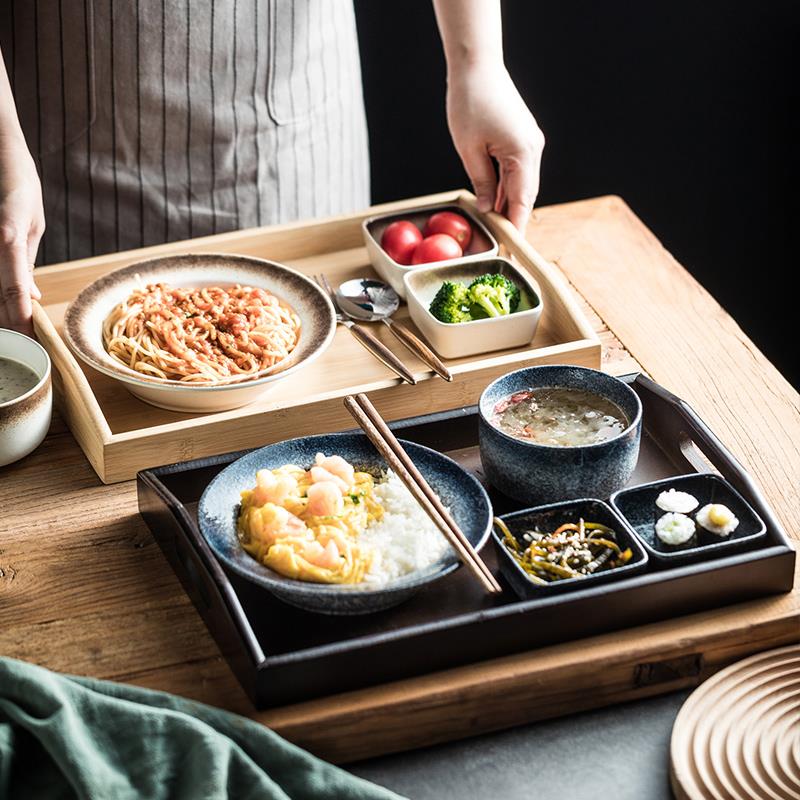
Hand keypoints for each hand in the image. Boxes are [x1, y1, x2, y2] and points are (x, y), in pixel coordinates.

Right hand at [0, 138, 43, 333]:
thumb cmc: (17, 183)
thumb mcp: (31, 224)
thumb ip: (25, 261)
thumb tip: (31, 297)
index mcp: (9, 239)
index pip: (14, 290)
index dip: (20, 320)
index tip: (30, 342)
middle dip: (6, 321)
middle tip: (22, 344)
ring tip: (14, 330)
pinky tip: (4, 304)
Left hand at [446, 64, 543, 231]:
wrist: (477, 66)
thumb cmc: (469, 101)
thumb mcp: (469, 149)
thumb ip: (481, 182)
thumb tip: (486, 209)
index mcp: (523, 153)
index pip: (522, 202)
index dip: (516, 228)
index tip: (512, 250)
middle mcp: (533, 150)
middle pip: (526, 196)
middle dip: (514, 221)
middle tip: (504, 247)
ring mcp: (530, 144)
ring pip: (522, 186)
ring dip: (509, 205)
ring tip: (497, 230)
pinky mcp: (524, 139)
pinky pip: (518, 172)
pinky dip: (507, 189)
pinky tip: (494, 203)